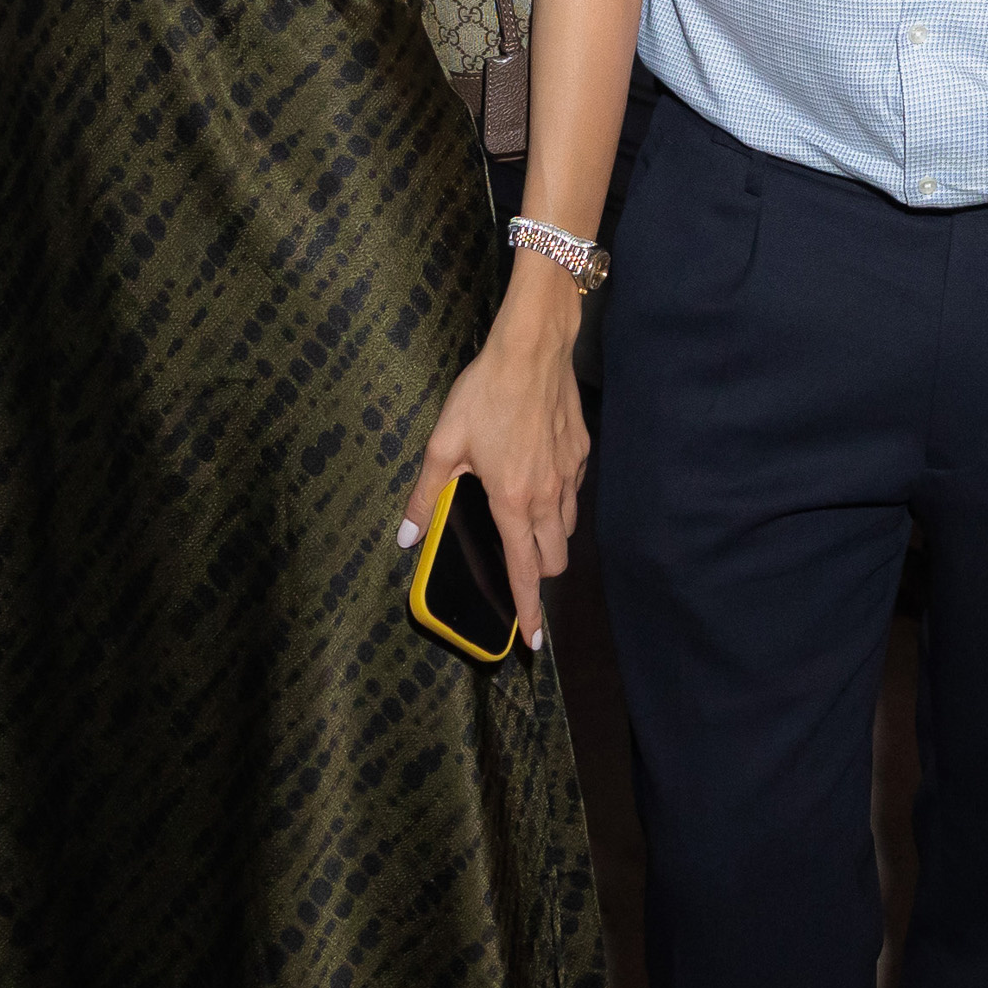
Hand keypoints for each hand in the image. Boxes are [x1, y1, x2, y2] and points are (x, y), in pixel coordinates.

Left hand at [406, 263, 588, 644]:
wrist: (533, 347)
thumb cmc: (485, 392)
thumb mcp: (443, 443)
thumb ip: (425, 496)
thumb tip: (405, 538)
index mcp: (512, 501)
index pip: (524, 571)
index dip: (527, 609)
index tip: (532, 641)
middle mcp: (548, 496)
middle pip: (554, 559)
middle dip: (538, 574)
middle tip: (515, 566)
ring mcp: (570, 475)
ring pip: (566, 529)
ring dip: (548, 539)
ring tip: (522, 521)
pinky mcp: (581, 453)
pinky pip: (573, 495)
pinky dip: (558, 503)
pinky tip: (537, 479)